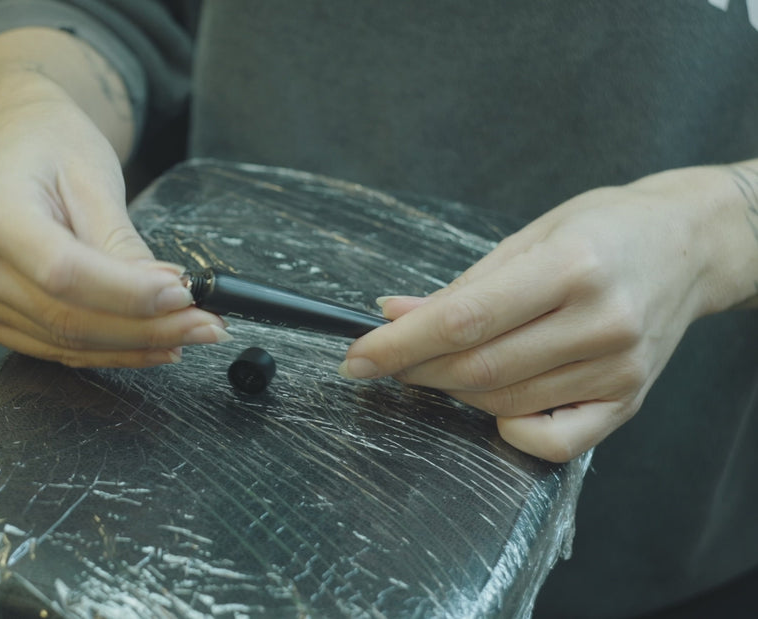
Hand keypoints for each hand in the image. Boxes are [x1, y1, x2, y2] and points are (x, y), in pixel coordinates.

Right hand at [0, 80, 228, 366]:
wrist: (17, 141)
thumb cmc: (53, 145)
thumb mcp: (95, 177)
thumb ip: (122, 243)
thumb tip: (164, 297)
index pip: (62, 272)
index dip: (126, 293)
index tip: (183, 293)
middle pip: (66, 318)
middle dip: (147, 328)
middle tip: (205, 323)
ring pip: (66, 343)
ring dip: (137, 345)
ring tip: (191, 332)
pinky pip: (57, 348)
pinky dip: (112, 351)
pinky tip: (154, 344)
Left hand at [340, 166, 751, 461]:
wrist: (689, 245)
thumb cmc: (604, 230)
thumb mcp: (528, 237)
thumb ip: (461, 285)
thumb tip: (392, 315)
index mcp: (572, 267)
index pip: (464, 321)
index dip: (398, 345)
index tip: (356, 357)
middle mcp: (602, 321)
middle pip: (479, 369)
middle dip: (416, 370)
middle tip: (385, 360)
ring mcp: (620, 368)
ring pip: (505, 403)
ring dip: (452, 392)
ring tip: (434, 367)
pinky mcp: (630, 400)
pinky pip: (555, 442)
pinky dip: (509, 431)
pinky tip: (492, 403)